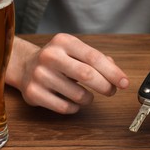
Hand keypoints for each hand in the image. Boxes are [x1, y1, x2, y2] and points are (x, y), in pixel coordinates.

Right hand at [5, 33, 128, 113]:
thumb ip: (97, 59)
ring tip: (86, 95)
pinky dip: (75, 108)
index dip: (112, 72)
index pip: (94, 57)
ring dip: (89, 99)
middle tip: (111, 91)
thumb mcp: (75, 51)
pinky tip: (73, 101)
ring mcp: (40, 75)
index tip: (124, 83)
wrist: (24, 66)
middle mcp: (50, 56)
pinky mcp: (33, 93)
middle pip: (87, 75)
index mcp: (63, 42)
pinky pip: (64, 107)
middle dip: (105, 86)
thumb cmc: (57, 59)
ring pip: (78, 95)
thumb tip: (116, 72)